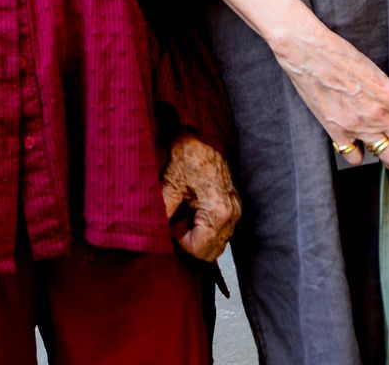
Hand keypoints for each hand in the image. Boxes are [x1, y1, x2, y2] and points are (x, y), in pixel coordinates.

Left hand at [161, 134, 240, 260]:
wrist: (204, 136)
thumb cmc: (189, 155)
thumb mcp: (171, 183)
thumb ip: (164, 209)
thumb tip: (154, 230)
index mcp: (217, 211)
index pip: (201, 250)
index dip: (181, 244)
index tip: (170, 229)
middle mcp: (232, 215)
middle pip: (212, 252)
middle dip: (191, 244)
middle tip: (175, 226)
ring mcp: (235, 211)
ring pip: (218, 243)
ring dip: (199, 238)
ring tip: (183, 218)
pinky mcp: (234, 206)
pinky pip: (221, 230)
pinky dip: (206, 229)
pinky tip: (192, 214)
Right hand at [276, 23, 388, 169]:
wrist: (307, 52)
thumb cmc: (335, 53)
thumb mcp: (371, 70)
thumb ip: (384, 93)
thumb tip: (388, 107)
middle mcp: (380, 114)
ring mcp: (360, 126)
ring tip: (381, 149)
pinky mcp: (338, 132)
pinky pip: (356, 158)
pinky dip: (355, 152)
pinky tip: (352, 141)